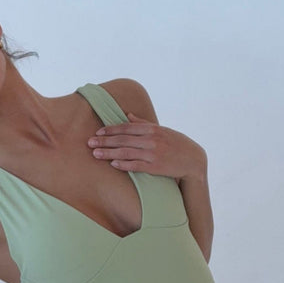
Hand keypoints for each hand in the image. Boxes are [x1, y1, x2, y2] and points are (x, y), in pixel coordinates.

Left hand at [87, 112, 206, 180]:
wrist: (193, 160)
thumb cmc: (177, 144)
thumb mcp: (162, 130)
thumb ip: (143, 123)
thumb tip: (127, 115)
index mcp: (152, 129)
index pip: (127, 128)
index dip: (111, 130)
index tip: (98, 133)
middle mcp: (152, 140)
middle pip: (123, 139)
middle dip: (104, 141)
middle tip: (89, 143)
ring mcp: (153, 154)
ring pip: (126, 152)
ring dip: (109, 153)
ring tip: (96, 154)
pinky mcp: (155, 167)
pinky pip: (136, 165)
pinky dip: (124, 165)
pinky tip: (113, 164)